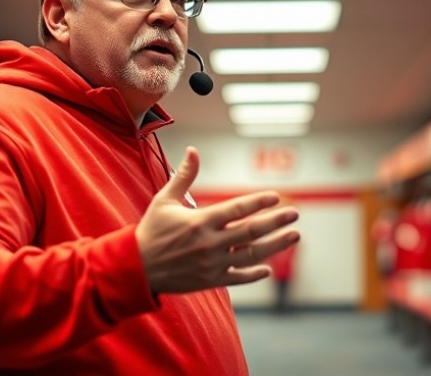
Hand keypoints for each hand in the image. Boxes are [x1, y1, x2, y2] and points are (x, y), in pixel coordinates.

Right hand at [135, 147, 300, 293]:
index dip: (259, 202)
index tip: (276, 197)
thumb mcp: (164, 200)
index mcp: (201, 221)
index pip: (238, 209)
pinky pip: (238, 277)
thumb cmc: (151, 230)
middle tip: (295, 214)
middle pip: (251, 231)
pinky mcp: (210, 279)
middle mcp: (210, 243)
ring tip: (294, 236)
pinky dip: (254, 273)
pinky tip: (267, 269)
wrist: (136, 267)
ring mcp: (212, 263)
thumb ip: (183, 176)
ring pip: (251, 254)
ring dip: (275, 245)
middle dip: (276, 221)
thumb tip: (193, 150)